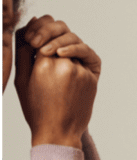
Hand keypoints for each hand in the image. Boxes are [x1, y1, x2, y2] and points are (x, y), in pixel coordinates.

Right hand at [14, 16, 99, 147]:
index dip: (37, 29)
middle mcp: (66, 65)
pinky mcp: (92, 77)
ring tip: (52, 52)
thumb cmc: (37, 108)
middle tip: (42, 40)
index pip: (43, 31)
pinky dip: (75, 54)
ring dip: (64, 41)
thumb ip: (24, 52)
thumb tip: (30, 26)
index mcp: (44, 65)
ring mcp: (82, 70)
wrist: (59, 132)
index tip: (31, 39)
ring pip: (75, 42)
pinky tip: (65, 60)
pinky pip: (85, 56)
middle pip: (62, 30)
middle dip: (51, 30)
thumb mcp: (22, 80)